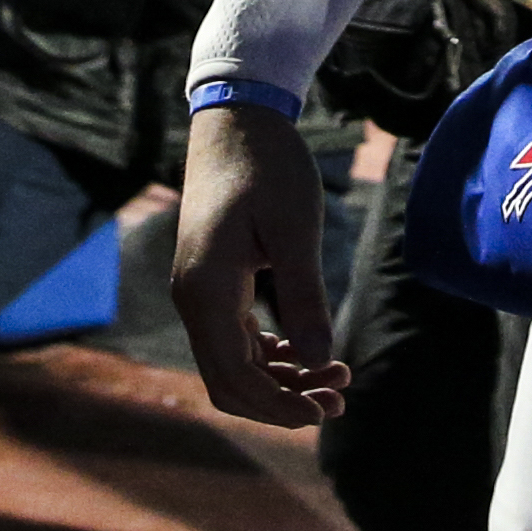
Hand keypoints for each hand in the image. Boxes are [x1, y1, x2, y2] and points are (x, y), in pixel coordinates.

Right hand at [168, 102, 349, 425]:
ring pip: (233, 362)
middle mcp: (192, 299)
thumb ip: (305, 297)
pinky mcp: (212, 280)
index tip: (326, 411)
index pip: (234, 379)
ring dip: (281, 377)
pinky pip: (234, 337)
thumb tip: (318, 360)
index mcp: (206, 292)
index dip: (278, 407)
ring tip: (336, 373)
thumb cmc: (268, 166)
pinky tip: (306, 349)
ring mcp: (198, 291)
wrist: (237, 119)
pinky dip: (269, 354)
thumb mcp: (295, 230)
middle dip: (282, 399)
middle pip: (230, 381)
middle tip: (339, 397)